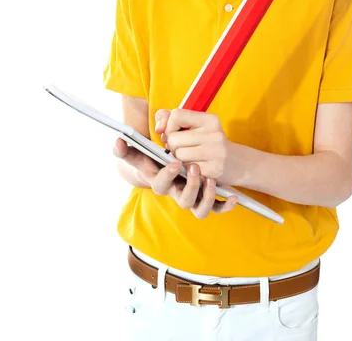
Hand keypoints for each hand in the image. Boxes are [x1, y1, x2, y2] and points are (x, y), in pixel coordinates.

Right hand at [113, 138, 237, 218]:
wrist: (168, 167)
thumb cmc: (154, 157)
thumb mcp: (143, 148)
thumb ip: (130, 145)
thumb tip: (118, 142)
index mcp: (160, 180)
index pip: (158, 183)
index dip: (165, 175)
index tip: (173, 162)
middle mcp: (175, 192)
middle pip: (180, 199)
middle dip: (188, 184)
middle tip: (192, 166)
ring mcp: (190, 198)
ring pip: (198, 209)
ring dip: (205, 195)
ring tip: (210, 178)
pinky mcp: (205, 200)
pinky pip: (216, 209)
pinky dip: (225, 206)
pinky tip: (233, 197)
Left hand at [155, 108, 238, 185]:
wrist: (237, 162)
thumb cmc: (210, 142)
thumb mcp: (197, 125)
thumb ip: (172, 118)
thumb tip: (159, 128)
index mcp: (209, 119)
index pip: (176, 115)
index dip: (169, 125)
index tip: (174, 132)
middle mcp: (213, 133)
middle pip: (173, 139)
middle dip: (172, 146)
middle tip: (182, 148)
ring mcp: (215, 152)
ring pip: (177, 155)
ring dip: (178, 159)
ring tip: (189, 157)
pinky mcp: (213, 169)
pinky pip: (186, 169)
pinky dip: (187, 169)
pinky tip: (196, 167)